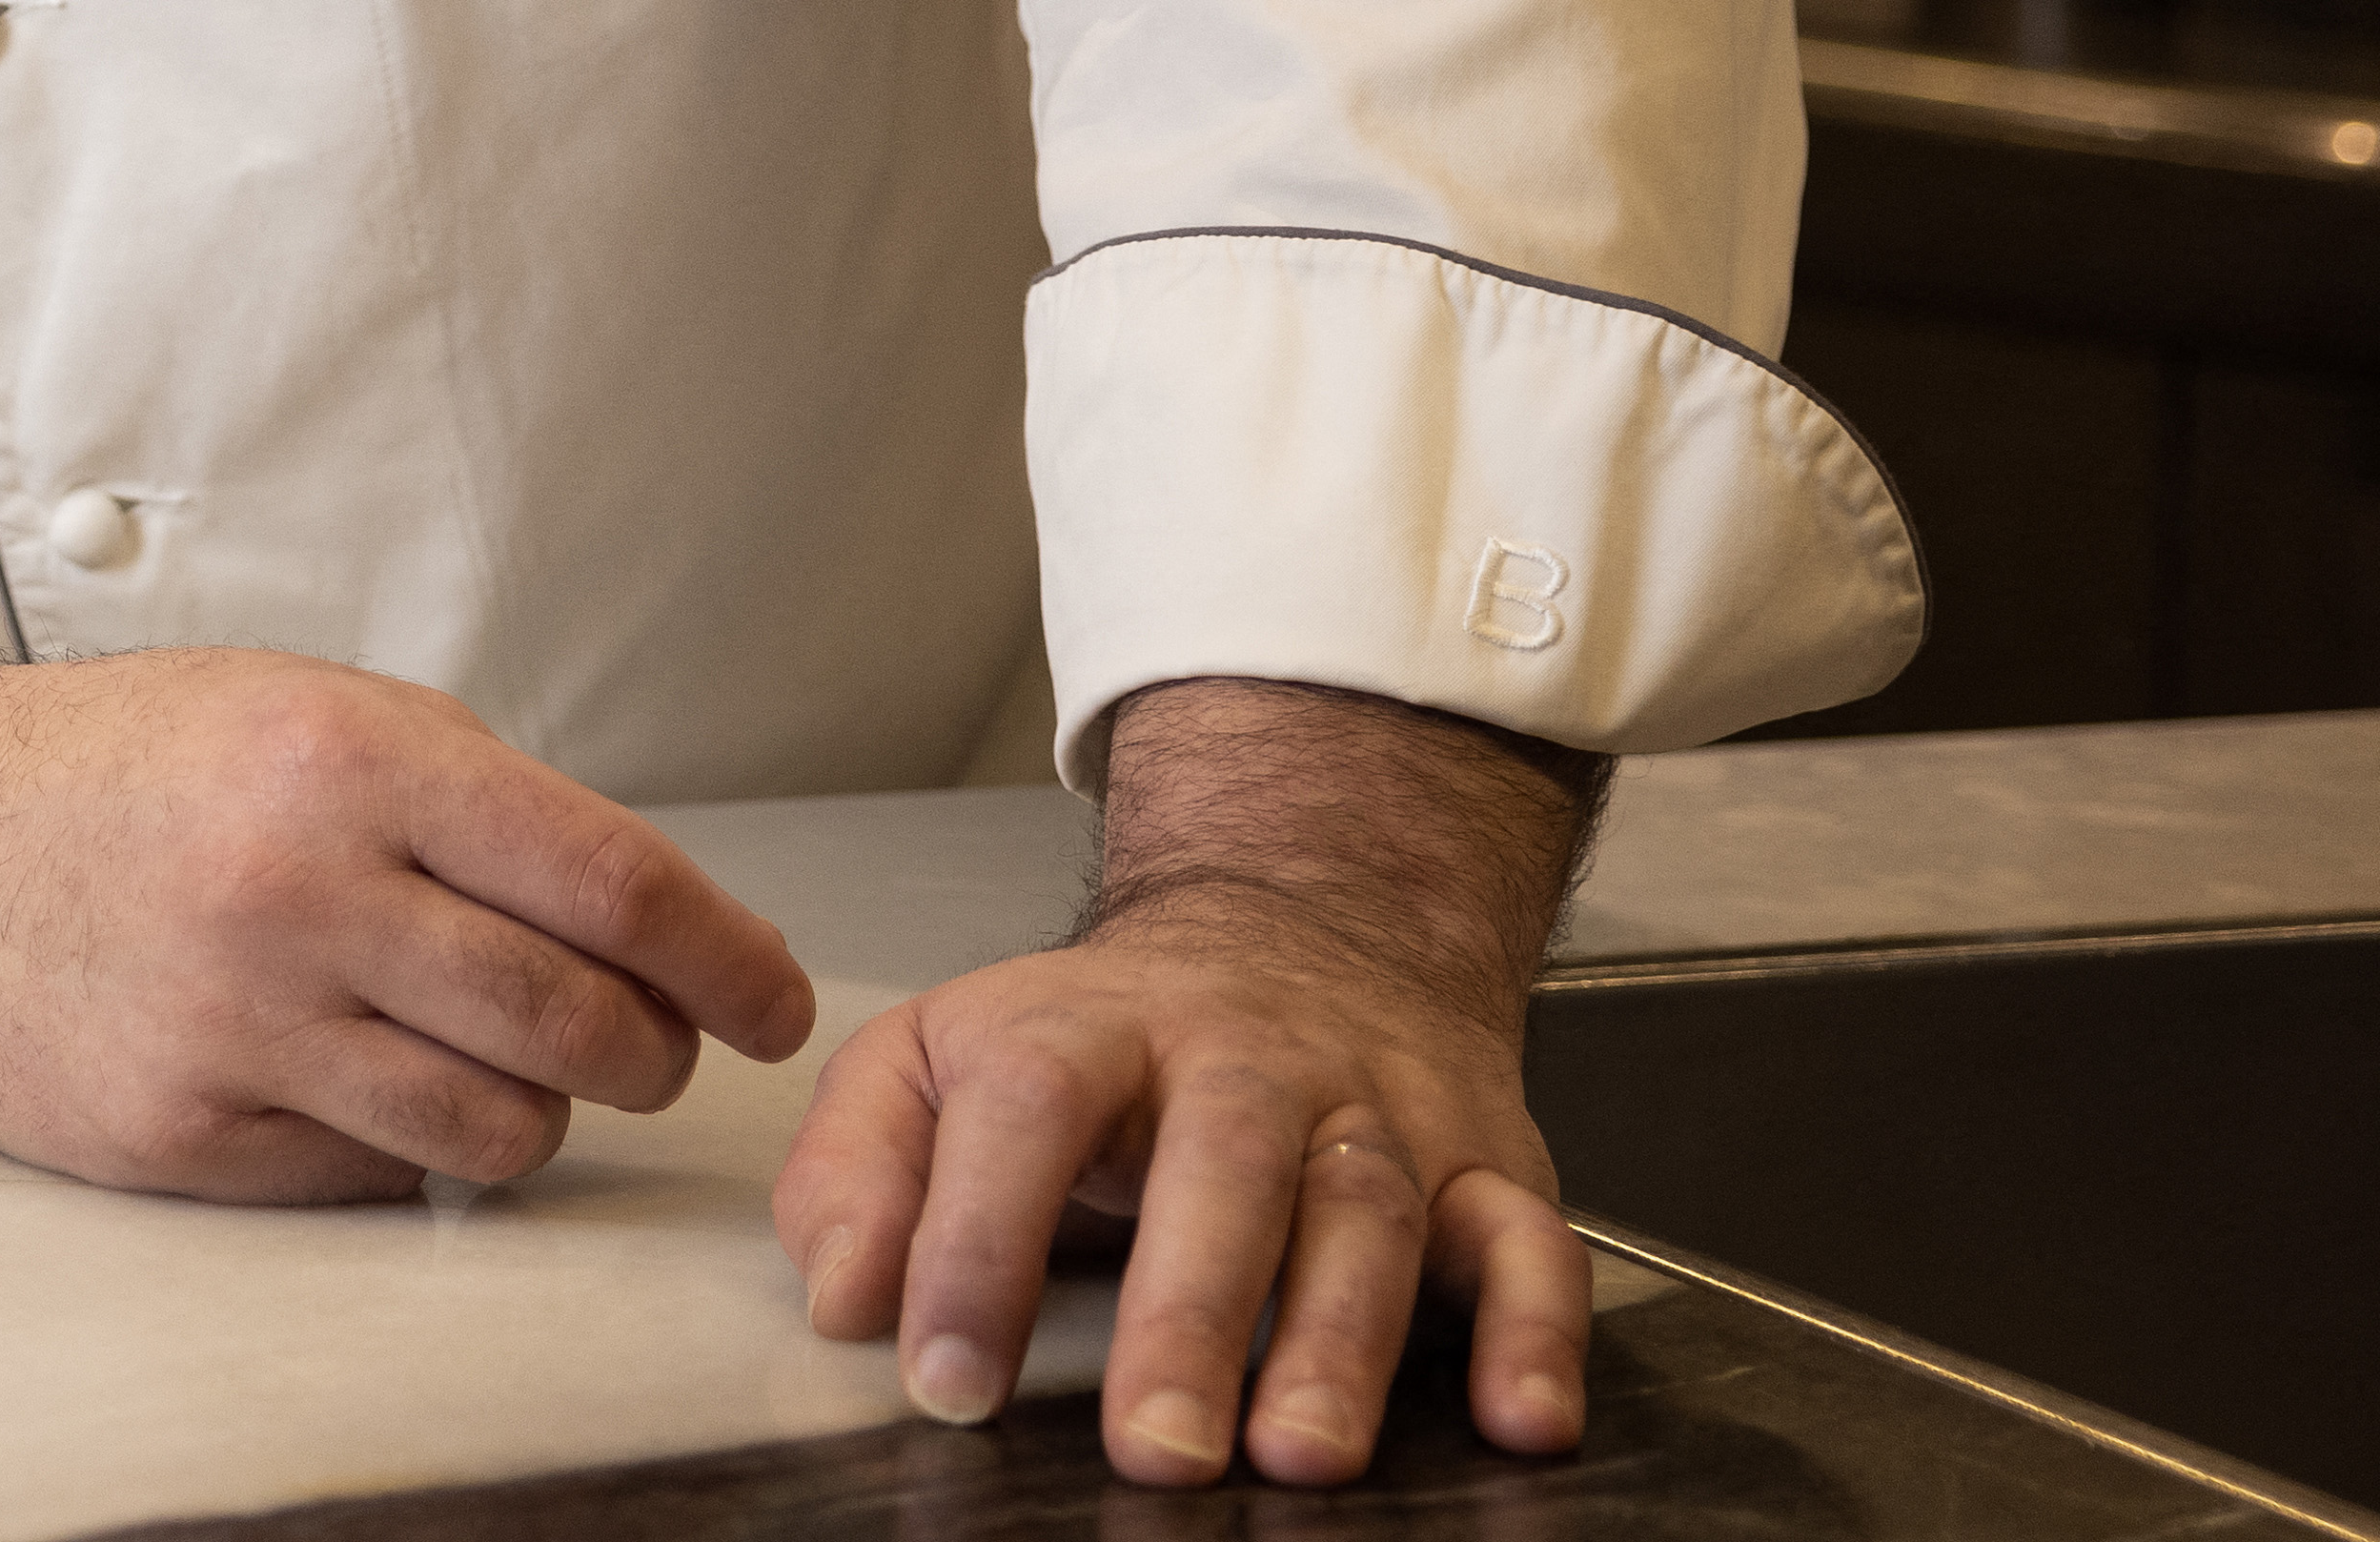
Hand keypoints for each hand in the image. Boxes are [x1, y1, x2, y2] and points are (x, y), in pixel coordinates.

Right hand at [0, 550, 813, 1203]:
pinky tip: (357, 1072)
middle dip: (650, 1051)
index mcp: (347, 759)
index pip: (612, 885)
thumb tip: (656, 922)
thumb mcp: (311, 710)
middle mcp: (295, 891)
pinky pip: (382, 1174)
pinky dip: (409, 1138)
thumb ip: (475, 801)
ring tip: (491, 1054)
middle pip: (577, 1027)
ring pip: (499, 1126)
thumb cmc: (129, 767)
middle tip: (650, 1043)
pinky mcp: (189, 1135)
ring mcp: (237, 1026)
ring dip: (536, 1108)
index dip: (725, 959)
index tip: (767, 1000)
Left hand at [766, 677, 1602, 1485]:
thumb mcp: (941, 1058)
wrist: (1302, 922)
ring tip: (1300, 1456)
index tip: (943, 1379)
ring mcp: (1372, 1108)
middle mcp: (1239, 1061)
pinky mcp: (1486, 1162)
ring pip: (1368, 1212)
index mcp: (1084, 1028)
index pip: (1022, 1115)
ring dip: (1340, 1340)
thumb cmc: (1101, 1041)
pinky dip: (1538, 1332)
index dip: (973, 1245)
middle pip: (1219, 1166)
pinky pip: (1529, 1242)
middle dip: (1187, 1316)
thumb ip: (863, 1168)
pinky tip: (1518, 1420)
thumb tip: (841, 1300)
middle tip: (1154, 1451)